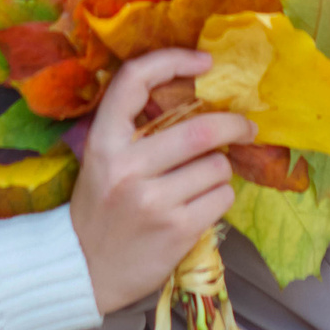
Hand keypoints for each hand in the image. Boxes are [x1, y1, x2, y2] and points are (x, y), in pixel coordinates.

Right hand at [67, 49, 252, 315]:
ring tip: (203, 181)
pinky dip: (220, 197)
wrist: (83, 268)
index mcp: (103, 141)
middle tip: (246, 127)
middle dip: (233, 125)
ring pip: (218, 166)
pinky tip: (201, 205)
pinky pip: (222, 198)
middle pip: (200, 130)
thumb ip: (137, 131)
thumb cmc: (100, 207)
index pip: (134, 80)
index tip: (204, 61)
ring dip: (221, 170)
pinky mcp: (176, 229)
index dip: (173, 60)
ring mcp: (153, 200)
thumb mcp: (102, 160)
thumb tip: (199, 99)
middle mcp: (126, 167)